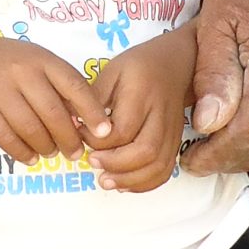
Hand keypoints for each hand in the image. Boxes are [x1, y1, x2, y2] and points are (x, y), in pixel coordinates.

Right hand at [0, 39, 112, 166]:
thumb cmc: (13, 64)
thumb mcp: (40, 63)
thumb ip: (62, 88)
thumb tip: (87, 123)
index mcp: (42, 60)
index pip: (74, 86)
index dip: (92, 111)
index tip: (105, 132)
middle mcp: (21, 72)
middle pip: (52, 112)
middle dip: (68, 138)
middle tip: (76, 153)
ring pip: (29, 128)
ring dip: (46, 146)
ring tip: (52, 152)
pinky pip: (5, 138)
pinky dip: (21, 152)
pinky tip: (31, 156)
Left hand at [87, 28, 197, 192]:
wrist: (174, 65)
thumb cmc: (137, 67)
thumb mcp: (110, 72)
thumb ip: (93, 99)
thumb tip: (72, 125)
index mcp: (141, 93)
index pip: (123, 128)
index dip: (98, 140)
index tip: (81, 134)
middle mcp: (161, 114)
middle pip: (145, 151)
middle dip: (116, 164)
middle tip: (92, 162)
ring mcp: (172, 131)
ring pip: (158, 165)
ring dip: (129, 179)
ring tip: (105, 180)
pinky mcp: (176, 142)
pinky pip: (165, 170)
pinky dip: (145, 183)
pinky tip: (124, 183)